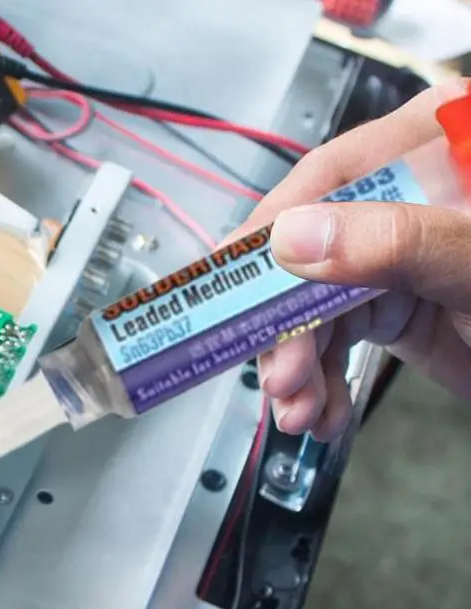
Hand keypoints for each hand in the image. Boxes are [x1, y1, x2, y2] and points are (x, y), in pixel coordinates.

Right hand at [233, 79, 470, 439]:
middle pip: (304, 259)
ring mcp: (386, 256)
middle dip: (288, 329)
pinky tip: (321, 410)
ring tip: (302, 413)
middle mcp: (393, 202)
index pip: (321, 184)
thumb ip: (397, 242)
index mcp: (422, 152)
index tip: (229, 290)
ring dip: (299, 369)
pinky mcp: (386, 305)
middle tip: (282, 381)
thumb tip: (293, 237)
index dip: (266, 238)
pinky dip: (320, 383)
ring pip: (310, 310)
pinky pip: (332, 342)